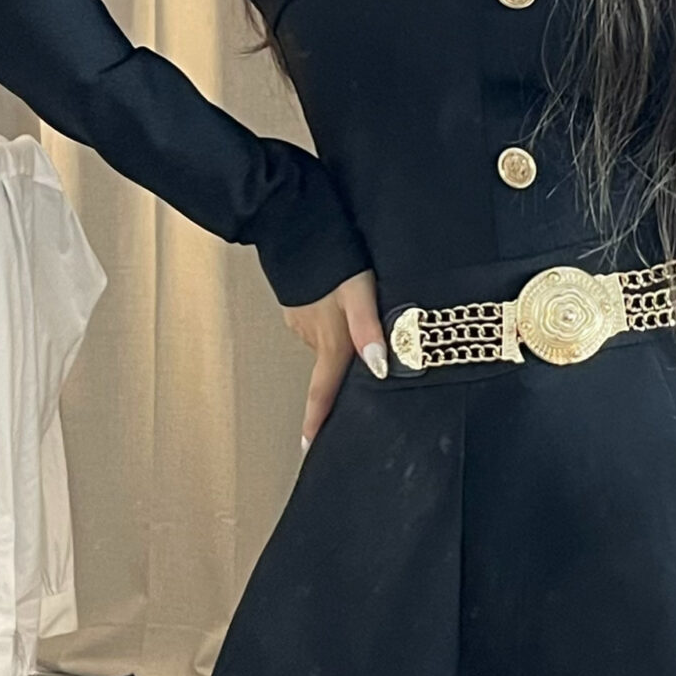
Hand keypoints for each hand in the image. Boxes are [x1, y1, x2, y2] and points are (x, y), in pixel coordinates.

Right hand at [282, 265, 388, 452]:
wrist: (295, 226)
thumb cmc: (335, 260)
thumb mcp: (361, 293)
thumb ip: (369, 330)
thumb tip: (379, 367)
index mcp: (329, 342)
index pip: (323, 392)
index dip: (317, 422)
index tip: (309, 449)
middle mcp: (313, 338)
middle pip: (330, 369)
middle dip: (339, 378)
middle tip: (357, 381)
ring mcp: (302, 322)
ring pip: (327, 343)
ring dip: (340, 341)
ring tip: (357, 327)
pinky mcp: (298, 306)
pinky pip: (319, 324)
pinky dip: (331, 322)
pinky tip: (340, 306)